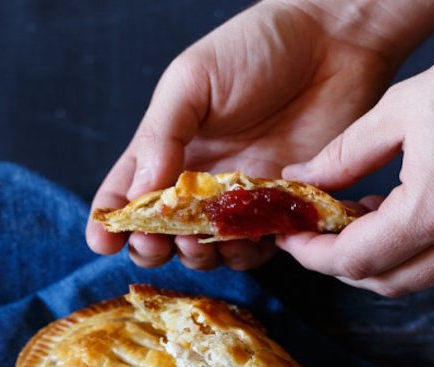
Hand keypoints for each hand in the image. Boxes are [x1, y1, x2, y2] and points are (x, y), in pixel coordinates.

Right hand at [86, 0, 401, 270]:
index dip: (111, 223)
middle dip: (151, 246)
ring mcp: (241, 199)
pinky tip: (242, 240)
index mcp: (170, 149)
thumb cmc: (254, 50)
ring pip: (208, 248)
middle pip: (164, 232)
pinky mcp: (280, 208)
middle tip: (155, 241)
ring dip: (197, 255)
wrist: (331, 45)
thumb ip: (161, 137)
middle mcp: (201, 181)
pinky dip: (245, 252)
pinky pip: (258, 245)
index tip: (102, 241)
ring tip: (197, 241)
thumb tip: (136, 195)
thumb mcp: (191, 82)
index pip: (129, 194)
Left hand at [279, 9, 433, 295]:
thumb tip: (304, 179)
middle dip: (339, 263)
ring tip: (355, 219)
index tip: (291, 239)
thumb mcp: (400, 111)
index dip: (313, 255)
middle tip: (316, 233)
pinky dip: (411, 252)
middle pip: (382, 281)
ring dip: (375, 260)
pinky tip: (397, 218)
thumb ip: (344, 155)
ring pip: (413, 279)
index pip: (354, 260)